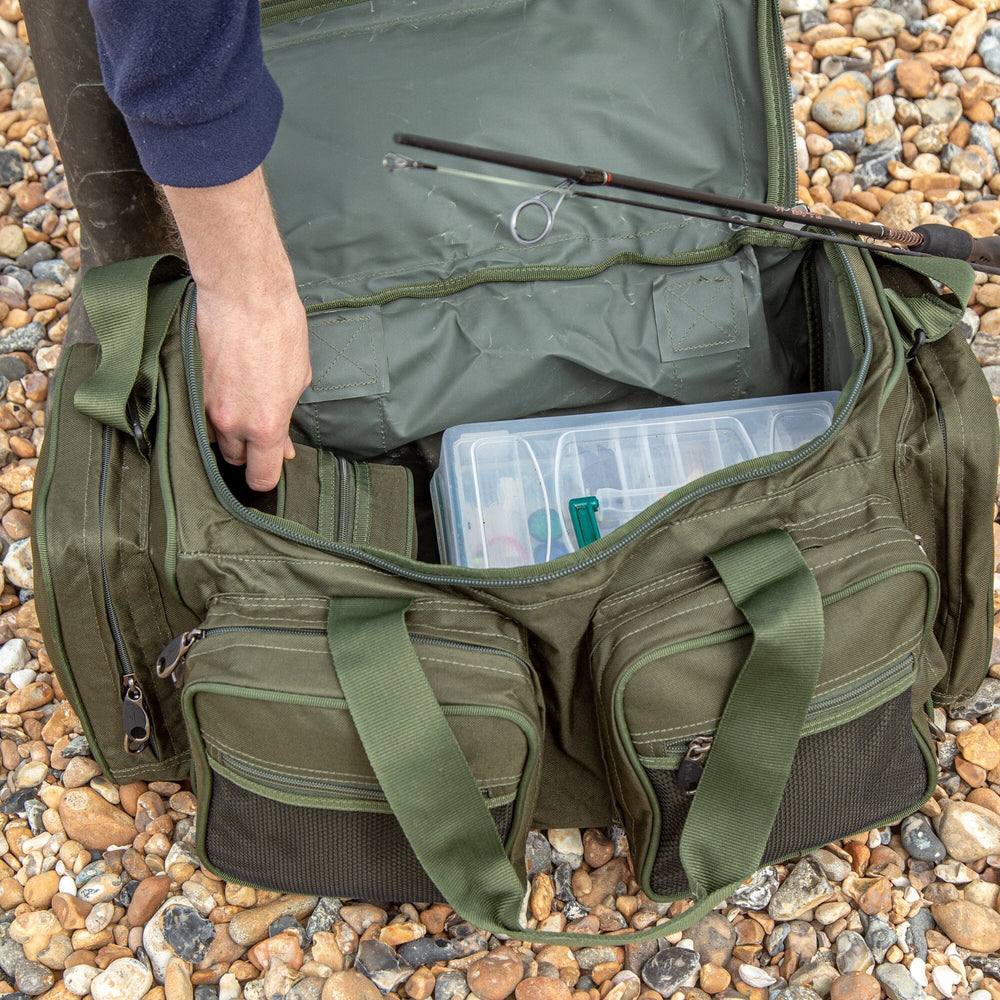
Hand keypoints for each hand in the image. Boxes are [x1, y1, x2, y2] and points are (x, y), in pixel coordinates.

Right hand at [162, 167, 311, 490]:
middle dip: (245, 453)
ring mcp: (204, 405)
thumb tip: (284, 446)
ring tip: (238, 406)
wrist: (244, 293)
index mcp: (266, 425)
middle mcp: (232, 422)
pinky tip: (220, 391)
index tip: (268, 473)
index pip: (261, 477)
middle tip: (256, 434)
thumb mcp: (299, 379)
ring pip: (211, 438)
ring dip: (224, 432)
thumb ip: (287, 419)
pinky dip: (206, 410)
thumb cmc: (280, 330)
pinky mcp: (186, 386)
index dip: (265, 481)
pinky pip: (194, 413)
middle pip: (232, 461)